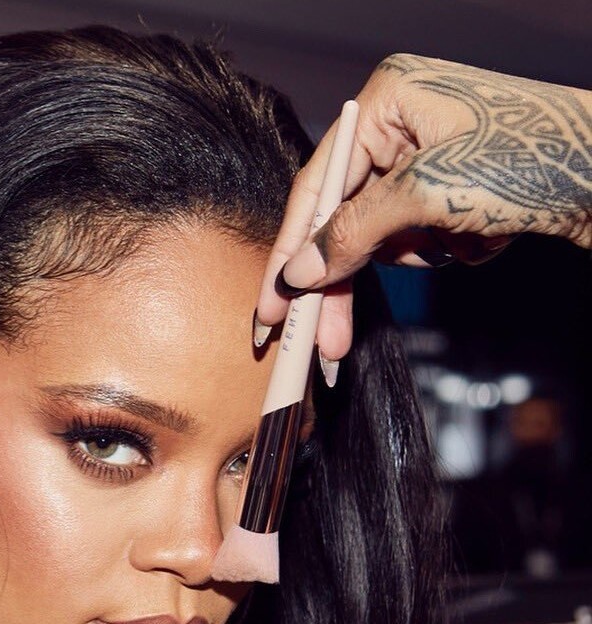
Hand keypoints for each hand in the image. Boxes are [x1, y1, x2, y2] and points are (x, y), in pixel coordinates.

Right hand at [255, 54, 591, 374]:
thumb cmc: (535, 159)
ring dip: (417, 255)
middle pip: (345, 219)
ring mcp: (431, 157)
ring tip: (462, 243)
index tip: (271, 308)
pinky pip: (421, 238)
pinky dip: (446, 249)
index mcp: (386, 101)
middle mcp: (403, 124)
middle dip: (343, 280)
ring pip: (383, 236)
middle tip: (323, 339)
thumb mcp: (427, 195)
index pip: (316, 188)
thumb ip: (351, 234)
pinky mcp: (457, 188)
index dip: (289, 253)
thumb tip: (299, 273)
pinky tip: (485, 236)